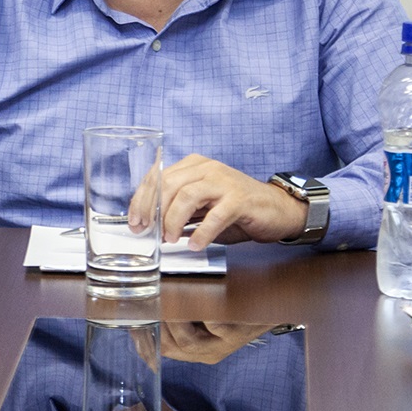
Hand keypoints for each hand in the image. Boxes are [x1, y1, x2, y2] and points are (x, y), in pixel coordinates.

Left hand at [155, 154, 308, 249]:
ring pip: (187, 196)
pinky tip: (196, 245)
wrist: (277, 209)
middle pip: (168, 184)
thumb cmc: (235, 209)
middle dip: (153, 211)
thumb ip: (178, 209)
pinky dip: (202, 232)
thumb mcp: (201, 206)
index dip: (141, 200)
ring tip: (170, 240)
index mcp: (193, 166)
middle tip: (148, 232)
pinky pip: (216, 215)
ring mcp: (224, 182)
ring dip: (173, 221)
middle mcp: (207, 168)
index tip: (135, 221)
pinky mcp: (240, 199)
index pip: (158, 177)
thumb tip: (150, 225)